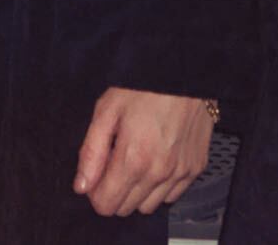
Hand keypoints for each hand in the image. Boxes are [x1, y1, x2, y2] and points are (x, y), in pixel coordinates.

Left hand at [73, 86, 212, 215]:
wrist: (186, 69)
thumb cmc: (146, 84)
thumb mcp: (108, 108)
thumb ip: (91, 152)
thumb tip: (82, 186)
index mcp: (134, 159)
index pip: (106, 205)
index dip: (96, 191)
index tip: (100, 170)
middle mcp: (159, 172)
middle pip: (125, 208)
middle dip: (115, 189)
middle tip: (118, 158)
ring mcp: (180, 172)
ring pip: (149, 206)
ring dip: (138, 190)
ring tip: (139, 158)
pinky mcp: (196, 167)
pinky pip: (172, 195)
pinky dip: (161, 185)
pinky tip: (158, 158)